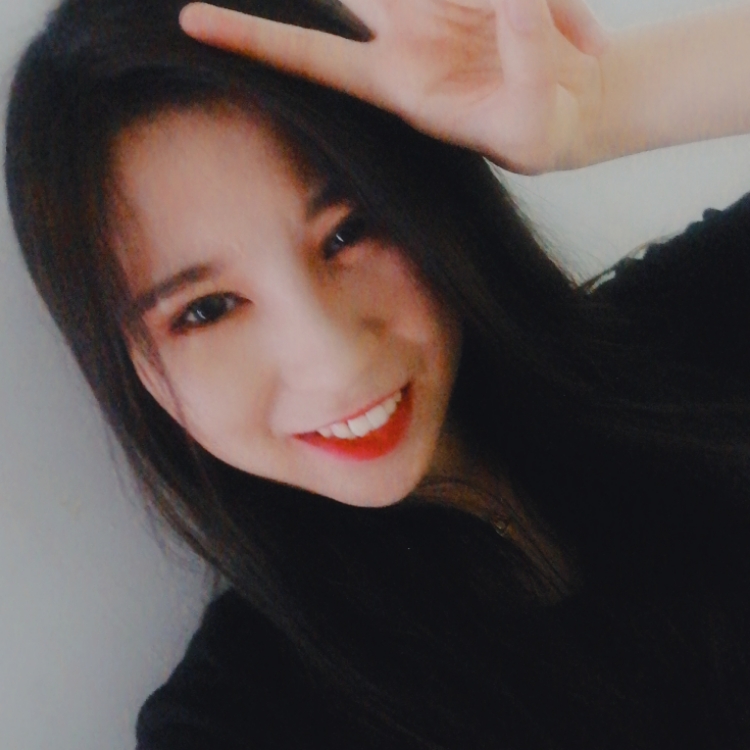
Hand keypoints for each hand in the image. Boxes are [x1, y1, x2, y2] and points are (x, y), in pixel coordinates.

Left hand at [180, 0, 610, 173]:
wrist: (572, 106)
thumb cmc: (538, 131)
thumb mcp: (533, 118)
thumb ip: (525, 57)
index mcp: (396, 82)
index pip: (312, 57)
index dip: (254, 38)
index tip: (190, 19)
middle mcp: (402, 32)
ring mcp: (434, 0)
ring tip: (461, 2)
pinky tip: (527, 11)